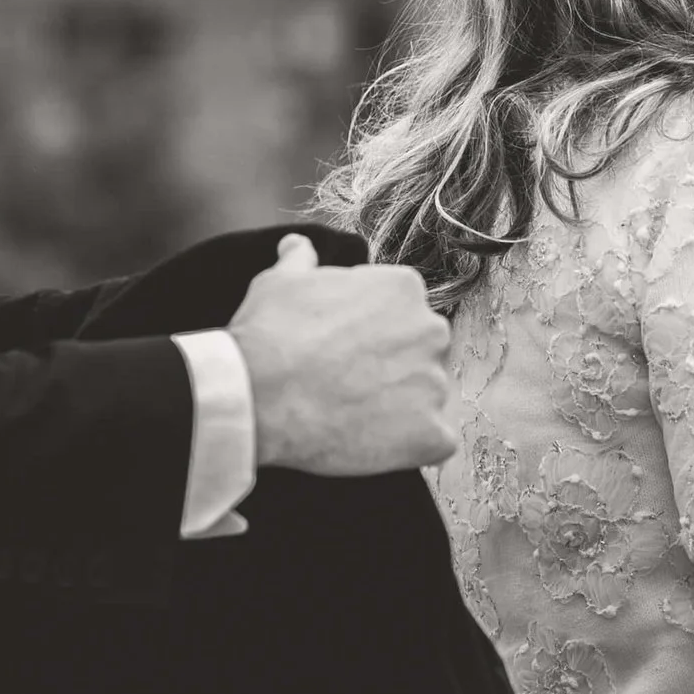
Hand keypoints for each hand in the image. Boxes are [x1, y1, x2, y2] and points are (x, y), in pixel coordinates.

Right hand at [230, 234, 454, 476]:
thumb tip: (297, 246)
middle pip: (421, 353)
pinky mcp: (432, 434)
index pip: (403, 314)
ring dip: (399, 409)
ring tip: (351, 415)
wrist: (258, 395)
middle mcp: (431, 330)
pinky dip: (409, 447)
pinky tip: (369, 442)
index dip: (372, 336)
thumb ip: (301, 261)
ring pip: (426, 398)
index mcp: (404, 288)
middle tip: (348, 384)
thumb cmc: (269, 334)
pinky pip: (433, 442)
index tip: (343, 351)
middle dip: (393, 369)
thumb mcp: (280, 282)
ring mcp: (435, 384)